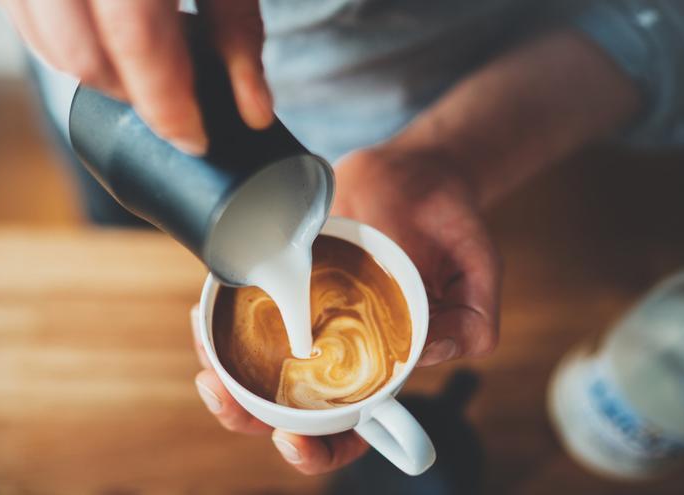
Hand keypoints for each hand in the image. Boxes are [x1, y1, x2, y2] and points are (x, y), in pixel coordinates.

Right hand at [0, 0, 272, 153]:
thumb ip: (239, 31)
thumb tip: (253, 111)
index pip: (138, 38)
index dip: (166, 102)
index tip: (194, 138)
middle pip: (84, 53)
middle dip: (131, 95)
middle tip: (171, 101)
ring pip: (45, 42)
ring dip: (93, 72)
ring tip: (139, 66)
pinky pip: (22, 17)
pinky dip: (58, 42)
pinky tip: (99, 36)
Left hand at [189, 146, 500, 473]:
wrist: (418, 173)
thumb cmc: (449, 230)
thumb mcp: (477, 273)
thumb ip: (473, 321)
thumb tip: (429, 352)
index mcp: (381, 369)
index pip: (348, 430)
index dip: (318, 451)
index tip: (292, 440)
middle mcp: (336, 352)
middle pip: (283, 407)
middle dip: (244, 414)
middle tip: (220, 394)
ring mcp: (304, 319)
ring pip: (251, 366)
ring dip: (220, 373)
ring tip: (205, 361)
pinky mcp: (283, 283)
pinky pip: (241, 311)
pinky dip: (218, 320)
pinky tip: (205, 311)